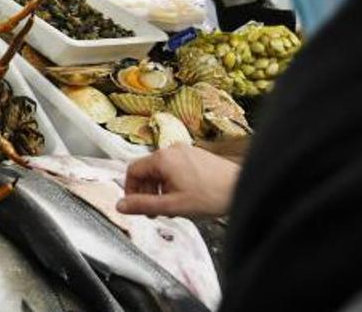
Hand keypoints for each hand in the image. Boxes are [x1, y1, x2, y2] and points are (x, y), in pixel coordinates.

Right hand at [117, 145, 240, 218]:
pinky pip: (174, 168)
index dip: (130, 190)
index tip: (135, 205)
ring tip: (171, 206)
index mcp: (163, 158)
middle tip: (154, 211)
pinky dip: (172, 182)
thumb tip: (121, 206)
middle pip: (147, 170)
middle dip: (147, 192)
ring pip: (161, 170)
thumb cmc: (211, 196)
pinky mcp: (196, 155)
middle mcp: (172, 149)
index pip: (132, 170)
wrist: (241, 188)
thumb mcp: (172, 206)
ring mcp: (185, 151)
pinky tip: (184, 197)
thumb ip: (143, 205)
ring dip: (160, 189)